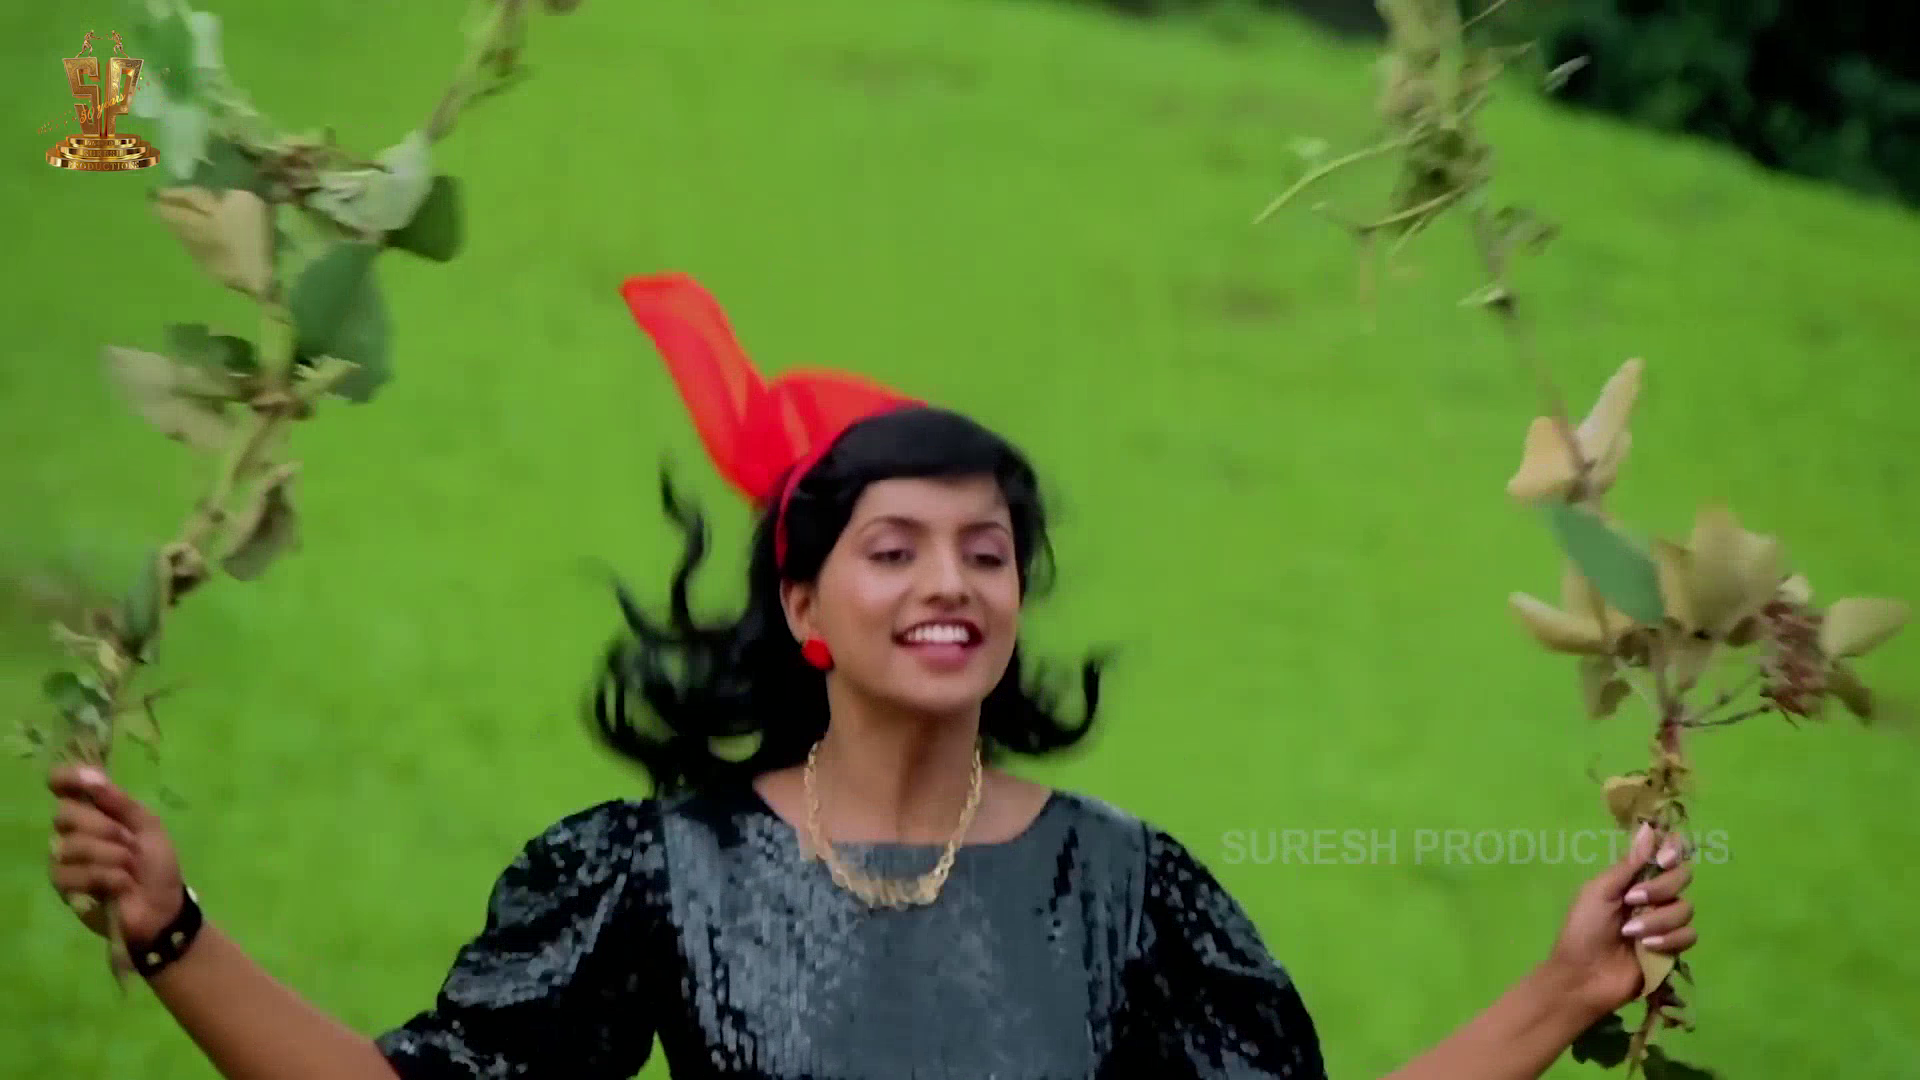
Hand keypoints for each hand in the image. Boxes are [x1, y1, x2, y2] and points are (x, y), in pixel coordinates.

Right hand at [46, 764, 186, 946]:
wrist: (162, 905)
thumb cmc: (157, 864)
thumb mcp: (148, 827)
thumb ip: (120, 801)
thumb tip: (90, 776)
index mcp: (96, 812)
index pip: (64, 786)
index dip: (65, 779)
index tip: (77, 781)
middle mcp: (75, 831)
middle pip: (65, 814)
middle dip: (104, 829)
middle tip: (129, 842)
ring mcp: (66, 859)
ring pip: (71, 845)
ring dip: (111, 857)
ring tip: (129, 868)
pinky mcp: (65, 886)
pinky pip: (72, 873)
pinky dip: (104, 878)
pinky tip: (120, 885)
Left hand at [1543, 823, 1696, 1018]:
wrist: (1584, 974)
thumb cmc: (1584, 928)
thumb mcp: (1600, 891)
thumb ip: (1629, 864)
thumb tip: (1648, 828)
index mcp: (1633, 878)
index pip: (1666, 853)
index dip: (1673, 850)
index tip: (1663, 858)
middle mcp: (1654, 896)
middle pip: (1682, 876)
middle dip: (1660, 888)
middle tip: (1633, 900)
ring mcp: (1665, 922)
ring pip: (1686, 908)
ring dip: (1658, 920)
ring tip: (1631, 933)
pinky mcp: (1673, 948)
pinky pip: (1689, 935)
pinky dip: (1669, 940)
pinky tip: (1647, 948)